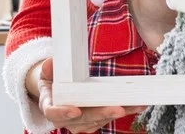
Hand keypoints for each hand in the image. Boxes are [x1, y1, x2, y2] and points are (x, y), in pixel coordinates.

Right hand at [30, 58, 146, 132]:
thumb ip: (49, 69)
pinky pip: (108, 119)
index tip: (75, 110)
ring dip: (118, 113)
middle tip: (118, 109)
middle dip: (102, 113)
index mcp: (50, 106)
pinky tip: (137, 106)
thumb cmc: (52, 83)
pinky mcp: (93, 122)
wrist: (55, 94)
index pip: (54, 112)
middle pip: (83, 119)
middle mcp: (65, 119)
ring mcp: (80, 123)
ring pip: (99, 120)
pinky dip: (124, 112)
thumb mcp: (47, 72)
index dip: (63, 112)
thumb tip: (51, 63)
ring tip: (134, 105)